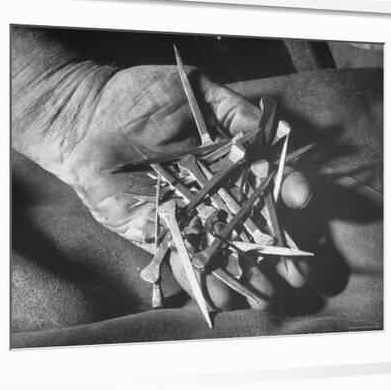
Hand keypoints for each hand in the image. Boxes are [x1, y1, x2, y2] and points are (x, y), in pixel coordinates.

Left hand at [18, 64, 312, 311]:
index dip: (285, 190)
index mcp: (226, 163)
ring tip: (266, 296)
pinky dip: (198, 277)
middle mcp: (210, 194)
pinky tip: (220, 298)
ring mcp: (184, 214)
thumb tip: (277, 129)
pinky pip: (179, 258)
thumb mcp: (198, 91)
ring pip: (218, 250)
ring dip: (243, 275)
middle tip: (299, 275)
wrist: (90, 114)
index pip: (264, 182)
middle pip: (248, 226)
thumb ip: (235, 110)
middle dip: (275, 253)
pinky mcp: (154, 231)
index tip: (300, 197)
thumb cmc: (142, 97)